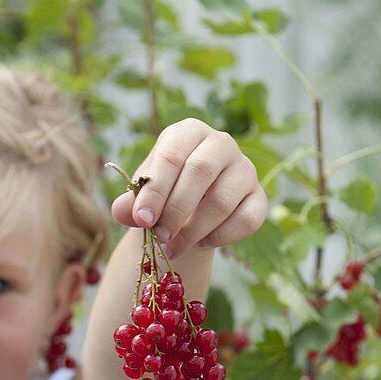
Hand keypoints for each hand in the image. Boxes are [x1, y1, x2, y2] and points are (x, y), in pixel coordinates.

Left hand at [110, 118, 267, 259]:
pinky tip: (202, 243)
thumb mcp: (143, 196)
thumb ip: (131, 203)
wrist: (189, 211)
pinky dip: (220, 237)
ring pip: (223, 200)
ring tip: (174, 247)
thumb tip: (122, 211)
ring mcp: (244, 169)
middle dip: (176, 210)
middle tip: (160, 237)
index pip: (172, 155)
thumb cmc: (164, 196)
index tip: (142, 219)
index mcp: (188, 132)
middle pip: (201, 171)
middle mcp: (221, 143)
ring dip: (194, 230)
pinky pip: (246, 220)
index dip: (156, 190)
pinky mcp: (259, 197)